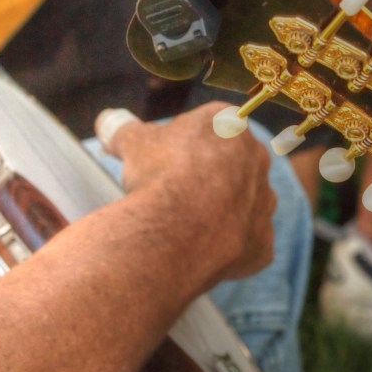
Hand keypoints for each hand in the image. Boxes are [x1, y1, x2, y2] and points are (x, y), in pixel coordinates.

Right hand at [95, 103, 276, 283]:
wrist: (178, 229)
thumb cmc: (159, 173)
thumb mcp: (132, 142)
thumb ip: (122, 128)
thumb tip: (108, 120)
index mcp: (230, 124)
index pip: (207, 128)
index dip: (181, 145)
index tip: (161, 160)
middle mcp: (256, 159)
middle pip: (229, 165)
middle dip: (205, 176)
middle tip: (172, 192)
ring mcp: (264, 202)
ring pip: (244, 204)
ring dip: (222, 211)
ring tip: (186, 224)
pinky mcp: (263, 243)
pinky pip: (247, 244)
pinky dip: (228, 248)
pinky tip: (201, 251)